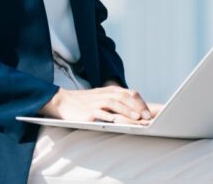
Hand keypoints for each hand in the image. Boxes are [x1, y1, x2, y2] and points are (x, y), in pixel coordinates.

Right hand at [39, 85, 154, 123]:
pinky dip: (110, 116)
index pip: (129, 93)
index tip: (148, 112)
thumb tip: (134, 110)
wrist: (63, 101)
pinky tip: (118, 121)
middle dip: (138, 106)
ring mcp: (96, 102)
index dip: (140, 102)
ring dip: (127, 111)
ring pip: (115, 103)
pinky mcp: (88, 112)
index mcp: (109, 91)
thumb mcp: (101, 98)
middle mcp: (104, 95)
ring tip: (137, 118)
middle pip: (125, 97)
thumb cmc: (85, 102)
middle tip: (147, 116)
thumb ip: (116, 101)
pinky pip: (101, 113)